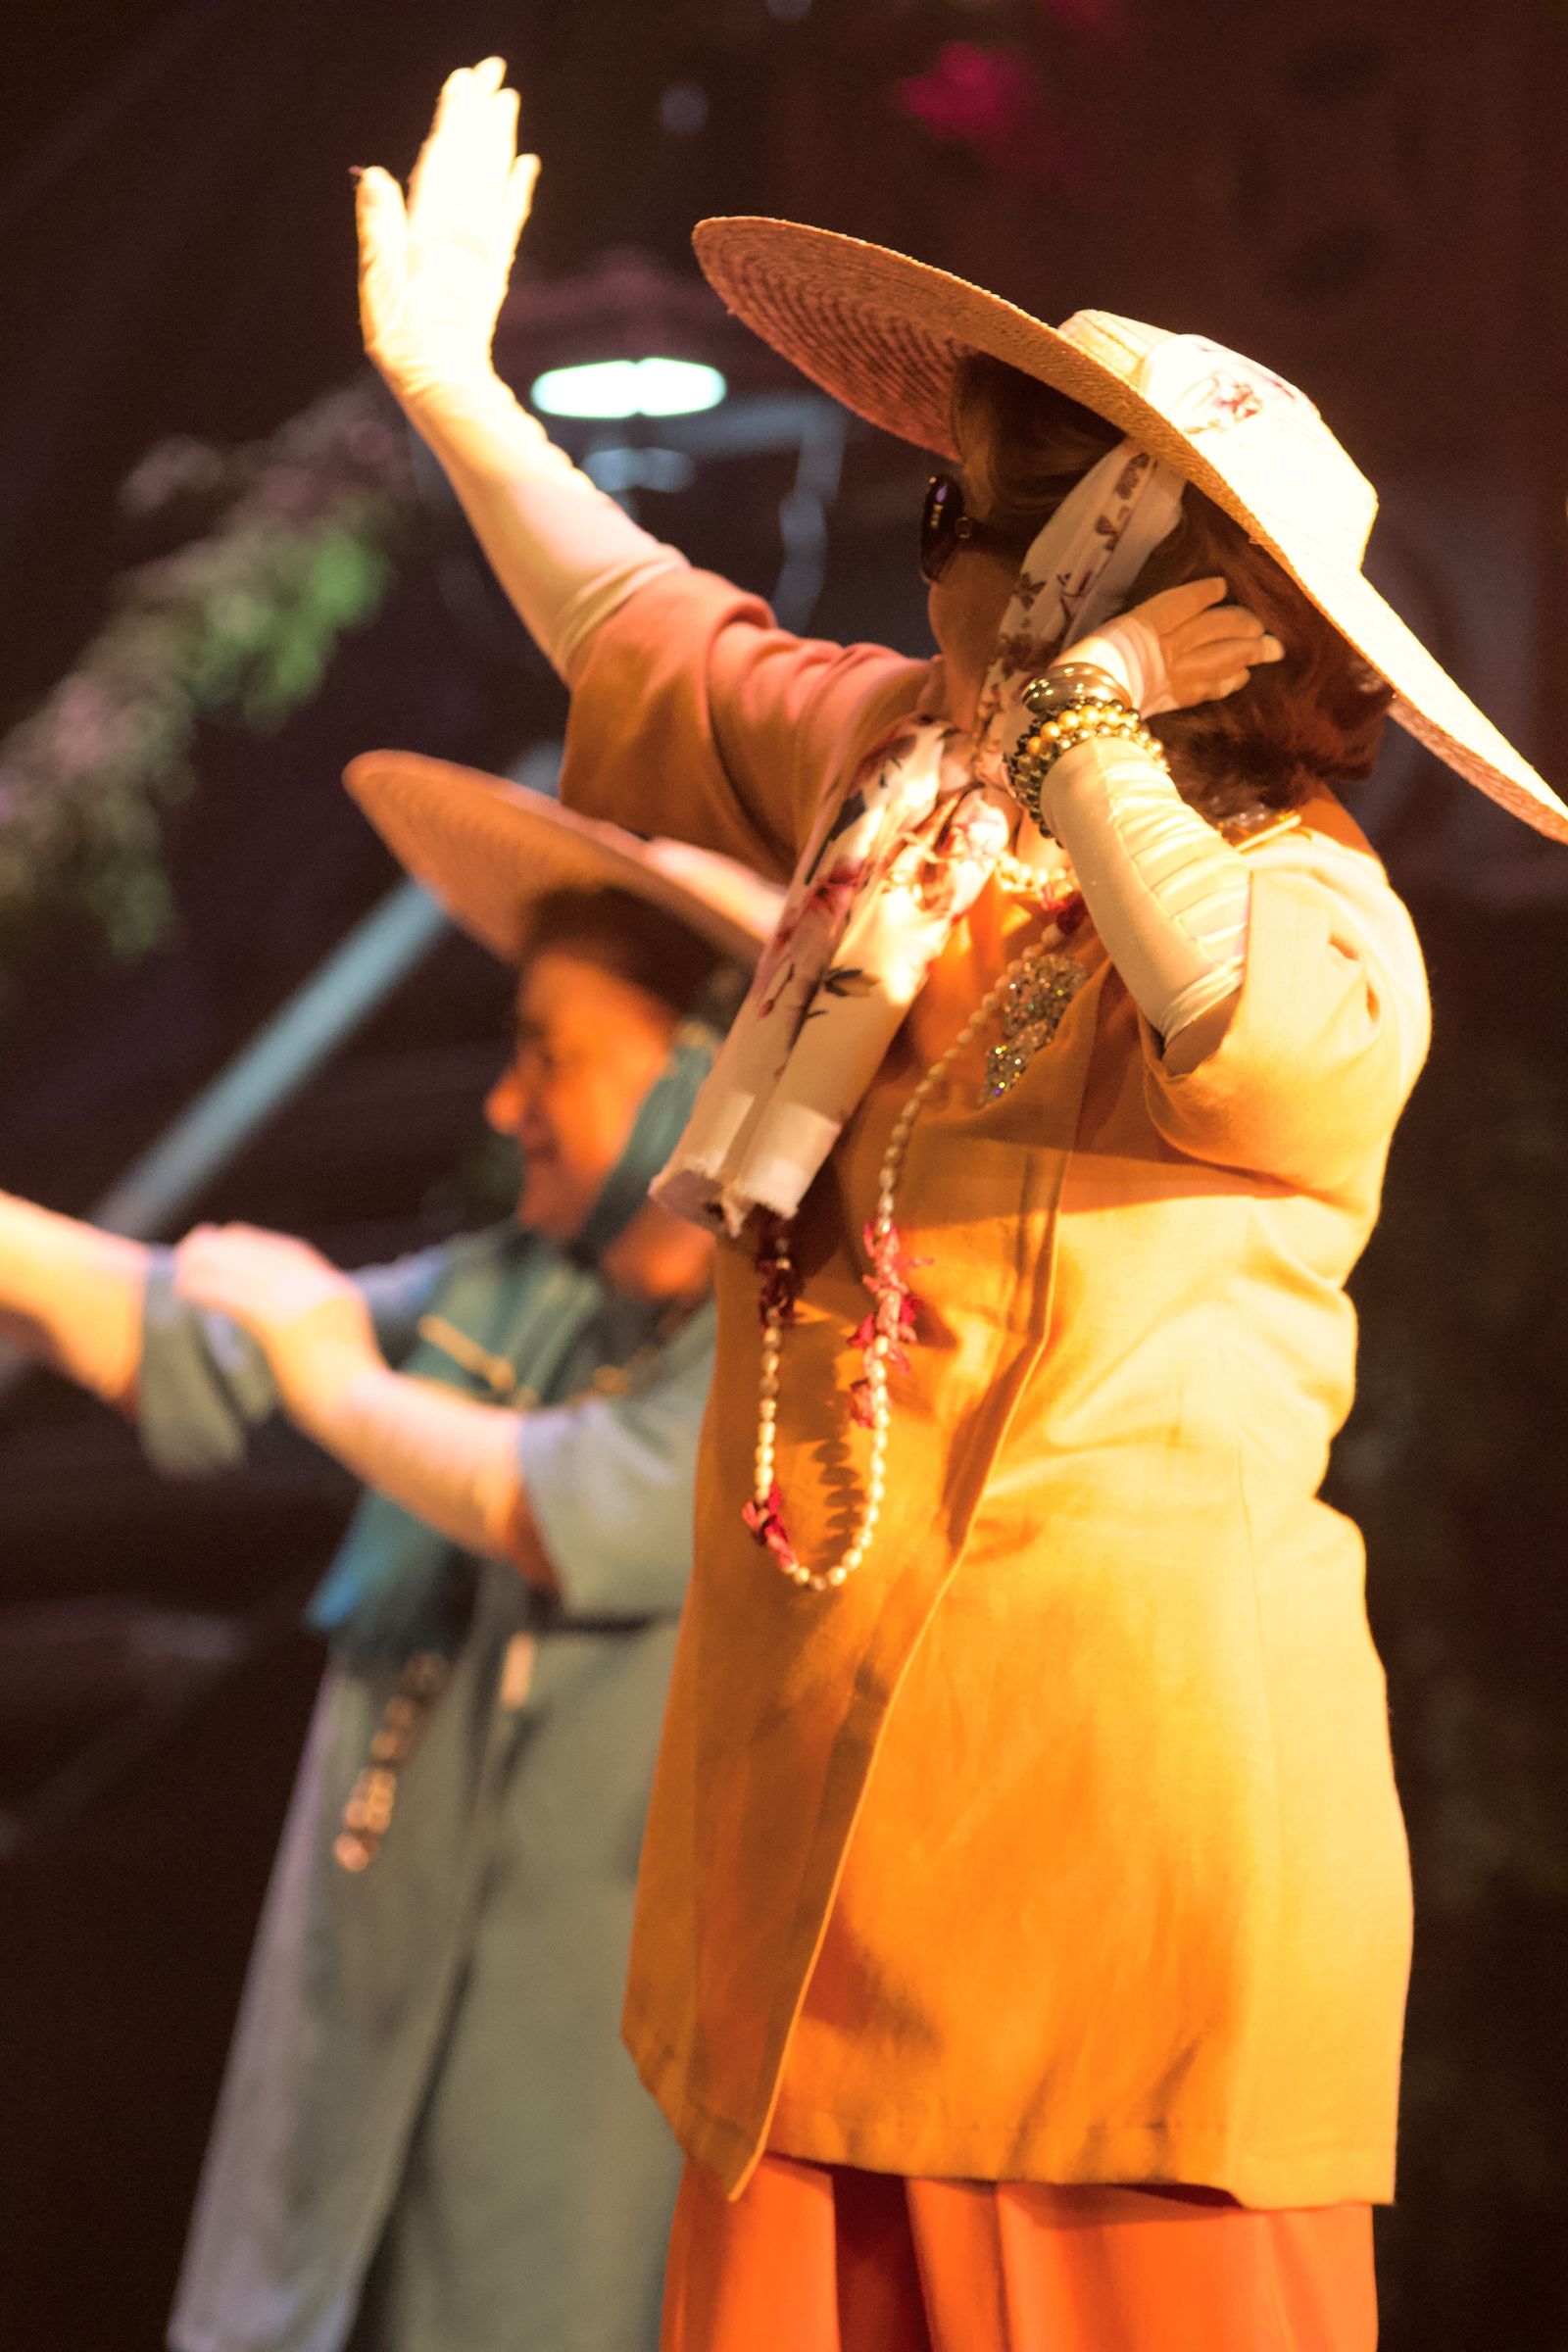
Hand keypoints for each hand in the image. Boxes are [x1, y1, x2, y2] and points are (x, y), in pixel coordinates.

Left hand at [173, 1224, 378, 1432]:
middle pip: (266, 1252)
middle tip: (198, 1241)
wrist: (361, 1406)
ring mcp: (301, 1302)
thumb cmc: (354, 1398)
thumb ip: (325, 1336)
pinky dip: (207, 1290)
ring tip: (181, 1264)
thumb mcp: (346, 1354)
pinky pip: (234, 1297)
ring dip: (209, 1263)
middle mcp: (320, 1288)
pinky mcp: (279, 1322)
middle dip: (229, 1244)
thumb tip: (299, 1344)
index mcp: (339, 1292)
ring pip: (245, 1270)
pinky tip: (185, 1291)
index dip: (260, 1244)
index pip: (295, 1253)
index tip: (234, 1238)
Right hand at [357, 57, 538, 405]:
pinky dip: (517, 189)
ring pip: (493, 180)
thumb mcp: (378, 285)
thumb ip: (379, 228)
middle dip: (482, 113)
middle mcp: (463, 232)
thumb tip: (376, 175)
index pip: (444, 158)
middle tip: (493, 70)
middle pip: (474, 159)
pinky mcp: (492, 271)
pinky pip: (509, 219)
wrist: (445, 384)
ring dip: (500, 138)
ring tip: (507, 99)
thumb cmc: (404, 342)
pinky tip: (526, 164)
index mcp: (431, 229)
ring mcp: (481, 250)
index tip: (465, 78)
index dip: (454, 117)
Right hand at [1069, 577, 1284, 716]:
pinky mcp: (1173, 698)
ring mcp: (1172, 672)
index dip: (1205, 593)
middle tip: (1263, 625)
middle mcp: (1164, 643)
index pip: (1184, 601)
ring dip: (1250, 651)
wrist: (1077, 706)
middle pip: (1214, 627)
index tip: (1220, 586)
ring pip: (1222, 655)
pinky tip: (1243, 676)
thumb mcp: (1106, 635)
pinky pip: (1209, 687)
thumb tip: (1159, 625)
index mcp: (1143, 621)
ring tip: (1270, 649)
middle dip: (1243, 624)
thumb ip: (1134, 629)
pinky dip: (1229, 680)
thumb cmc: (1080, 669)